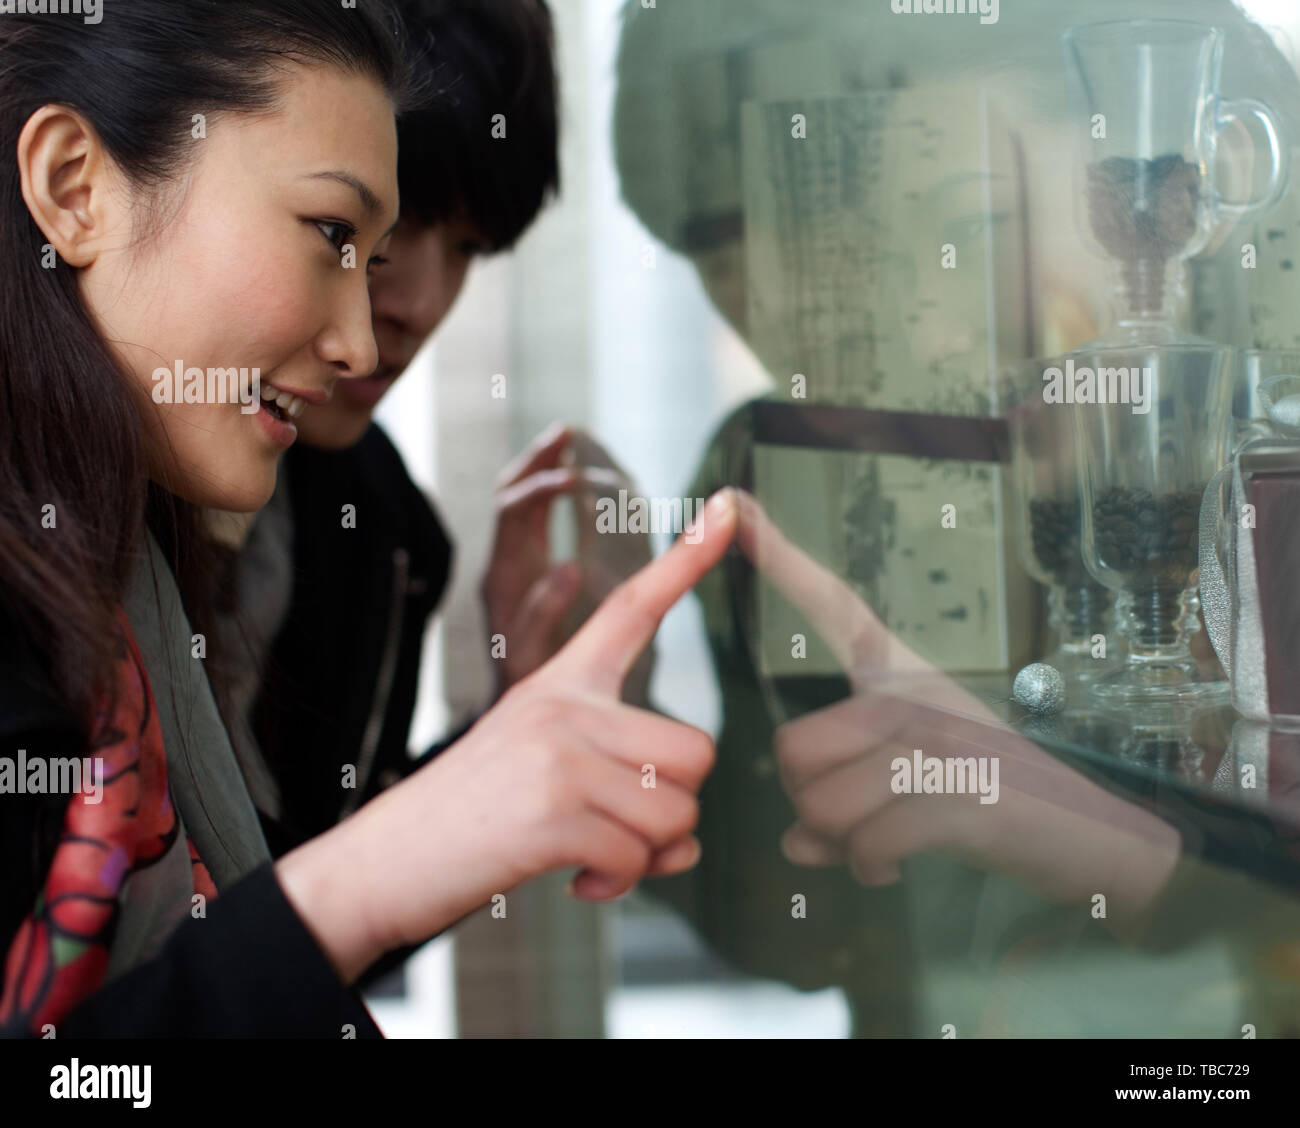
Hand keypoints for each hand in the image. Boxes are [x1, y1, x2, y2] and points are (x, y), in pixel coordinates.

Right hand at [277, 489, 738, 982]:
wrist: (383, 863)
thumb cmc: (475, 819)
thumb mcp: (548, 775)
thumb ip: (623, 787)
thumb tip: (689, 841)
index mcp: (562, 682)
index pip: (633, 606)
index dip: (687, 559)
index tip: (726, 506)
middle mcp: (564, 703)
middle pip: (696, 752)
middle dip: (675, 809)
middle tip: (620, 831)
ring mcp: (558, 753)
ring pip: (678, 812)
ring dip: (646, 855)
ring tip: (592, 857)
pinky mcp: (552, 811)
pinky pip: (637, 857)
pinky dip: (616, 883)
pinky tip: (576, 879)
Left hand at [481, 423, 583, 696]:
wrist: (508, 710)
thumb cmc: (523, 689)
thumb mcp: (532, 655)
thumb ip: (544, 613)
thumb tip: (569, 567)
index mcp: (502, 577)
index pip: (513, 513)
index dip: (541, 488)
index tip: (576, 476)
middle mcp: (502, 564)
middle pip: (510, 496)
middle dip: (536, 460)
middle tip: (566, 433)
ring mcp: (513, 566)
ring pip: (521, 504)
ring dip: (541, 468)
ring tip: (568, 438)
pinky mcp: (527, 572)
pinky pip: (535, 520)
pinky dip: (551, 492)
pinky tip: (574, 481)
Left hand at [733, 490, 1180, 926]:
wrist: (1092, 838)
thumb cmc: (991, 802)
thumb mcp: (909, 793)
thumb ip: (843, 809)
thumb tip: (795, 844)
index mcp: (903, 676)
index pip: (834, 605)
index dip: (779, 555)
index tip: (734, 502)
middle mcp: (915, 693)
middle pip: (793, 750)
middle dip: (807, 805)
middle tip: (852, 823)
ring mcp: (939, 739)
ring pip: (823, 805)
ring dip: (840, 844)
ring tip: (882, 846)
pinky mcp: (958, 792)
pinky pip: (867, 842)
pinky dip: (870, 868)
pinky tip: (896, 868)